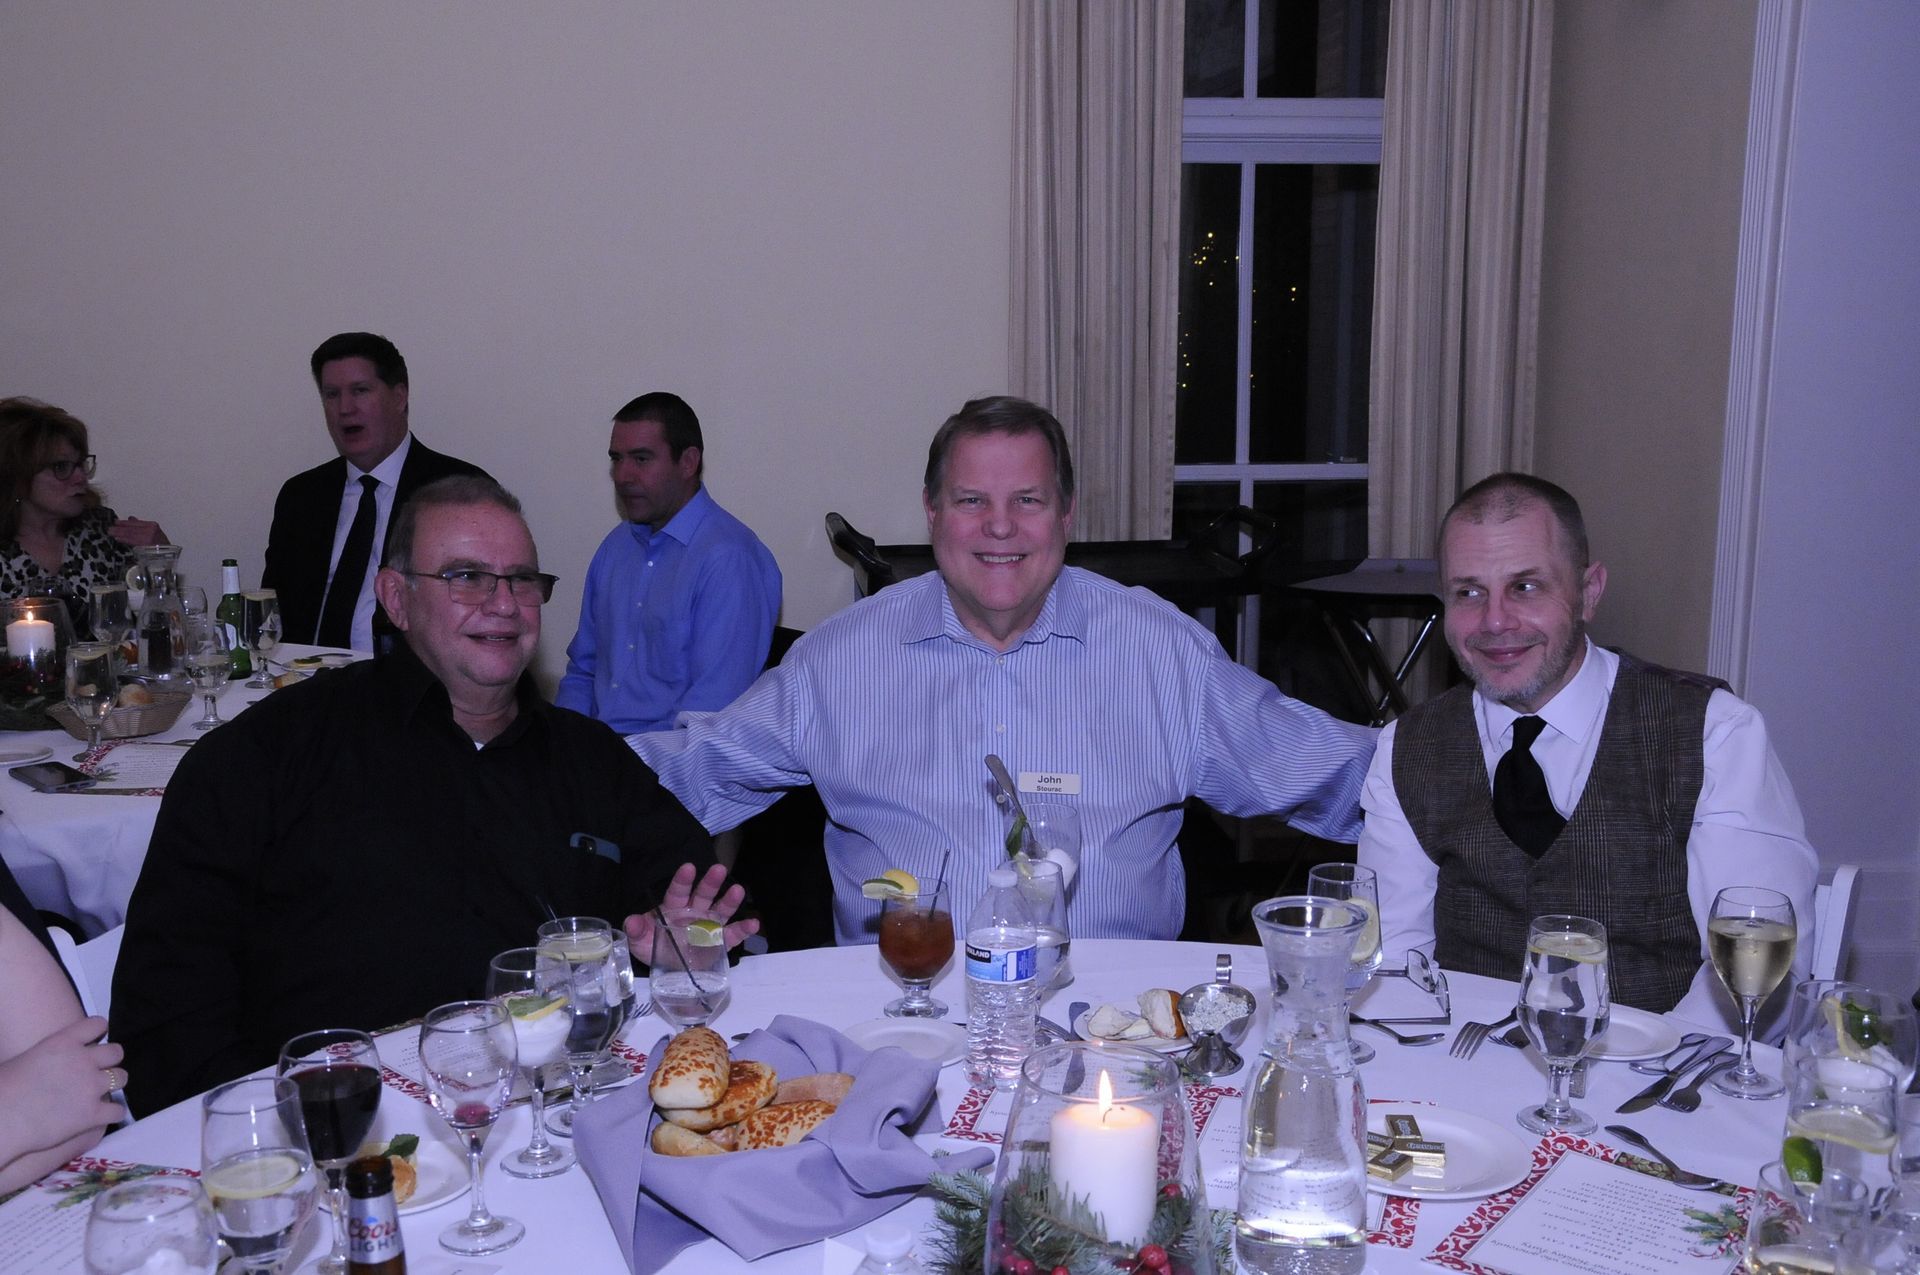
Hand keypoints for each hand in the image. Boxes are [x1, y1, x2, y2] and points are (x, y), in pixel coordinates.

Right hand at [0, 1016, 121, 1156]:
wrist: (1, 1119)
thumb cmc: (2, 1089)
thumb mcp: (24, 1058)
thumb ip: (49, 1054)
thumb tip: (50, 1061)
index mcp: (64, 1042)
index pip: (97, 1024)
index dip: (99, 1030)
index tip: (96, 1039)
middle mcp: (83, 1060)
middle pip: (116, 1052)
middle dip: (110, 1060)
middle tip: (100, 1070)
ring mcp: (91, 1086)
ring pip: (121, 1077)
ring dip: (113, 1083)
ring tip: (102, 1091)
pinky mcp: (93, 1114)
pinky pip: (118, 1110)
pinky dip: (112, 1113)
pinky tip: (104, 1115)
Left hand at [109, 518, 167, 546]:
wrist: (167, 555)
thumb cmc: (160, 544)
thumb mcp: (153, 531)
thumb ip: (141, 525)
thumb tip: (130, 518)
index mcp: (152, 525)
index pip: (135, 523)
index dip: (124, 522)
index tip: (116, 522)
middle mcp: (150, 531)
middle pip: (132, 528)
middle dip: (120, 528)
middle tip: (110, 528)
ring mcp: (148, 539)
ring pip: (130, 534)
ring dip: (119, 533)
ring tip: (111, 532)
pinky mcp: (145, 546)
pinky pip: (132, 542)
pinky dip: (124, 539)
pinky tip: (118, 538)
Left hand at [624, 862, 759, 960]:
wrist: (668, 969)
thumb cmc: (653, 948)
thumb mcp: (640, 942)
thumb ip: (636, 931)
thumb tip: (631, 921)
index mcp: (673, 907)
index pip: (678, 890)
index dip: (683, 879)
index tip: (689, 868)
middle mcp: (694, 912)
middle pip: (703, 894)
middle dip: (711, 882)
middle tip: (719, 868)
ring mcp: (708, 926)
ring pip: (721, 910)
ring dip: (730, 900)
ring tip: (739, 890)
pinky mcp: (719, 942)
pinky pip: (732, 934)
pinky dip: (743, 929)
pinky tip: (753, 923)